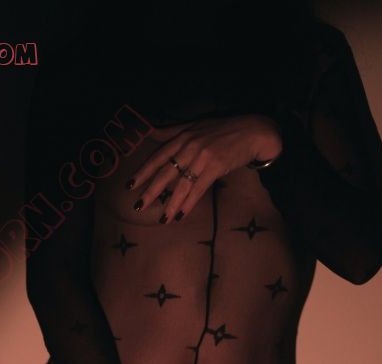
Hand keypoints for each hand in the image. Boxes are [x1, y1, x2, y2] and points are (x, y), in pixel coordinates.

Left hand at [127, 114, 282, 222]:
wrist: (251, 131)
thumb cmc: (222, 130)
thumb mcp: (194, 126)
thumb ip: (170, 131)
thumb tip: (150, 131)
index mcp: (182, 137)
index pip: (158, 156)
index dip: (143, 171)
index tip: (130, 185)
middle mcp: (189, 146)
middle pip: (166, 172)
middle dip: (151, 191)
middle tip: (139, 207)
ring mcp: (202, 157)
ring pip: (182, 184)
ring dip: (171, 203)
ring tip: (162, 219)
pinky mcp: (215, 167)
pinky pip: (198, 189)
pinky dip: (189, 203)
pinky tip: (181, 215)